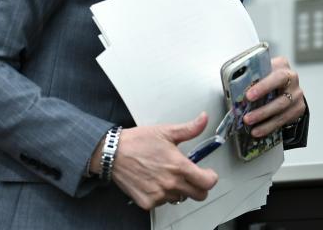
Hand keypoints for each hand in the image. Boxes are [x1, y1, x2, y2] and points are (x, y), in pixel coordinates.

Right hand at [101, 112, 218, 209]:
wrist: (112, 153)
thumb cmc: (137, 141)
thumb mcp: (166, 131)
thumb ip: (189, 128)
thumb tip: (204, 119)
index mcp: (178, 166)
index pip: (207, 182)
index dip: (210, 177)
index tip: (207, 173)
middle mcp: (170, 183)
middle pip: (199, 195)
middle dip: (198, 186)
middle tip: (191, 176)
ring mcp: (159, 195)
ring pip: (180, 198)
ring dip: (178, 189)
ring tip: (166, 175)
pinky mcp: (147, 202)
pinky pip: (162, 203)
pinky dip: (161, 195)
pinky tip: (154, 181)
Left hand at [242, 56, 306, 137]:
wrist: (285, 84)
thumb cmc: (266, 76)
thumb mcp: (260, 71)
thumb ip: (250, 76)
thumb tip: (231, 86)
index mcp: (281, 65)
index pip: (275, 75)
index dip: (263, 87)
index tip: (248, 96)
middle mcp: (292, 79)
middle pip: (281, 96)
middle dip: (263, 109)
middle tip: (247, 117)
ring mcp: (297, 94)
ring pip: (281, 110)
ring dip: (263, 119)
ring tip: (249, 124)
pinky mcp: (298, 108)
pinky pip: (283, 120)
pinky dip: (269, 127)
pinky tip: (258, 130)